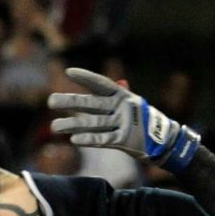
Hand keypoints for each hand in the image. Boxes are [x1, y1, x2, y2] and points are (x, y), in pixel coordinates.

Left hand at [48, 67, 199, 169]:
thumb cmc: (143, 122)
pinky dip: (89, 139)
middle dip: (70, 102)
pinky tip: (74, 139)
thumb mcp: (131, 105)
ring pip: (93, 123)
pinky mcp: (124, 141)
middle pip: (91, 104)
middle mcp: (122, 108)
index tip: (68, 72)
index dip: (86, 77)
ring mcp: (123, 124)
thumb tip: (100, 81)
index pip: (101, 84)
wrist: (164, 142)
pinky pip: (103, 139)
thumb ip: (115, 94)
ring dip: (72, 125)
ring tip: (55, 127)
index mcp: (123, 96)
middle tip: (50, 101)